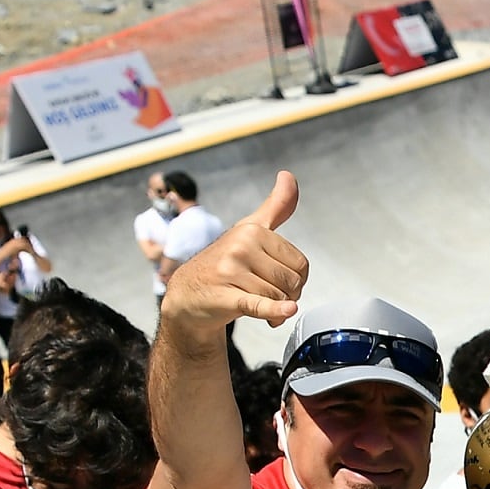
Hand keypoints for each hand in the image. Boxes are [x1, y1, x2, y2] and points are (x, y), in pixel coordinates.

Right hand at [161, 173, 306, 340]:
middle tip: (266, 294)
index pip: (300, 264)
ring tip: (255, 303)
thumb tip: (288, 175)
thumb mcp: (250, 229)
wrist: (189, 294)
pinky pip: (259, 305)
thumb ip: (275, 207)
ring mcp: (231, 271)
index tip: (277, 279)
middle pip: (292, 282)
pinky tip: (285, 312)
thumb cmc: (225, 262)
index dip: (295, 279)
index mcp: (252, 231)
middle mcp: (241, 247)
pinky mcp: (226, 296)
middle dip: (286, 295)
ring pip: (279, 297)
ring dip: (274, 309)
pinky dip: (275, 311)